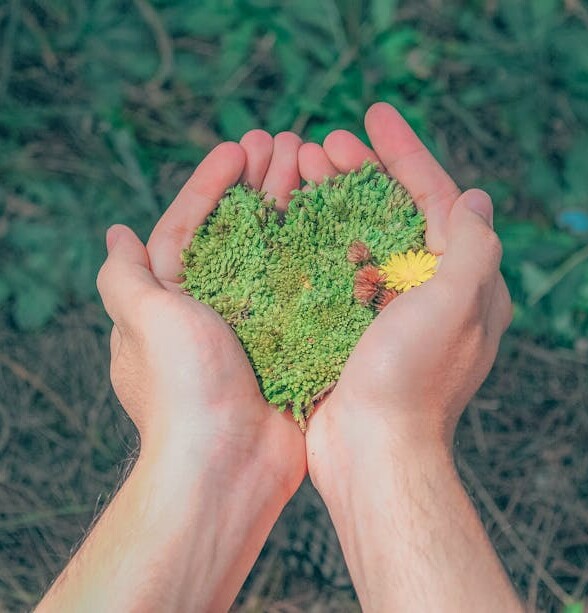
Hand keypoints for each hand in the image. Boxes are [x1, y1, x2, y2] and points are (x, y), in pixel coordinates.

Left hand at [98, 134, 305, 494]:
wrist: (229, 464)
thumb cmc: (183, 388)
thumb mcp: (143, 322)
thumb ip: (125, 277)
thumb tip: (116, 234)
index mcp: (174, 299)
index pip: (190, 226)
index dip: (213, 184)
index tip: (240, 147)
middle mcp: (214, 309)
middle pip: (238, 232)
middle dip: (259, 186)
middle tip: (286, 144)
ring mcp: (257, 325)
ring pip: (276, 254)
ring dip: (291, 209)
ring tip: (313, 167)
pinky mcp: (292, 341)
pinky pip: (306, 288)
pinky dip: (319, 255)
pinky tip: (338, 222)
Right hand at [299, 102, 511, 498]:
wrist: (370, 450)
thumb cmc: (412, 379)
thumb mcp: (456, 305)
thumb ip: (473, 246)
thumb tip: (477, 198)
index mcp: (461, 281)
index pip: (437, 198)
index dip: (406, 153)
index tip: (373, 114)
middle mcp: (427, 290)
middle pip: (394, 212)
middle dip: (361, 172)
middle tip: (321, 144)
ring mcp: (386, 308)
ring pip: (360, 237)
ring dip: (332, 201)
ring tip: (299, 169)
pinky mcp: (351, 325)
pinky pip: (336, 269)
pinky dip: (316, 241)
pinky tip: (291, 219)